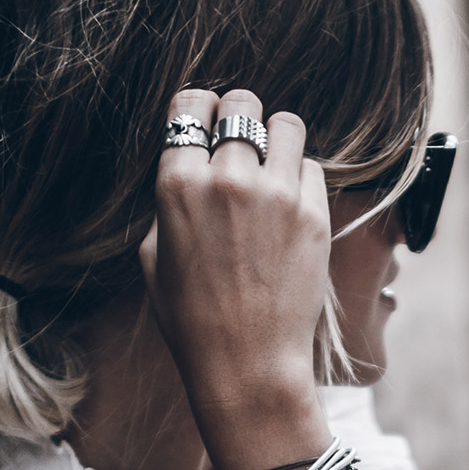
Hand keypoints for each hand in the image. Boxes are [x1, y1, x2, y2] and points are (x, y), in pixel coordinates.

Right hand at [138, 85, 331, 469]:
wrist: (247, 367)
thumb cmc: (193, 321)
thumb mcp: (155, 257)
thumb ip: (171, 201)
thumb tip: (190, 165)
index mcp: (176, 185)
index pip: (190, 104)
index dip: (201, 109)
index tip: (208, 123)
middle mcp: (225, 178)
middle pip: (241, 103)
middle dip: (241, 117)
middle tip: (245, 144)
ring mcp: (274, 193)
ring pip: (286, 123)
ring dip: (279, 139)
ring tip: (274, 168)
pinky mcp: (312, 214)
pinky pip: (312, 167)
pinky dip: (302, 179)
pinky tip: (291, 208)